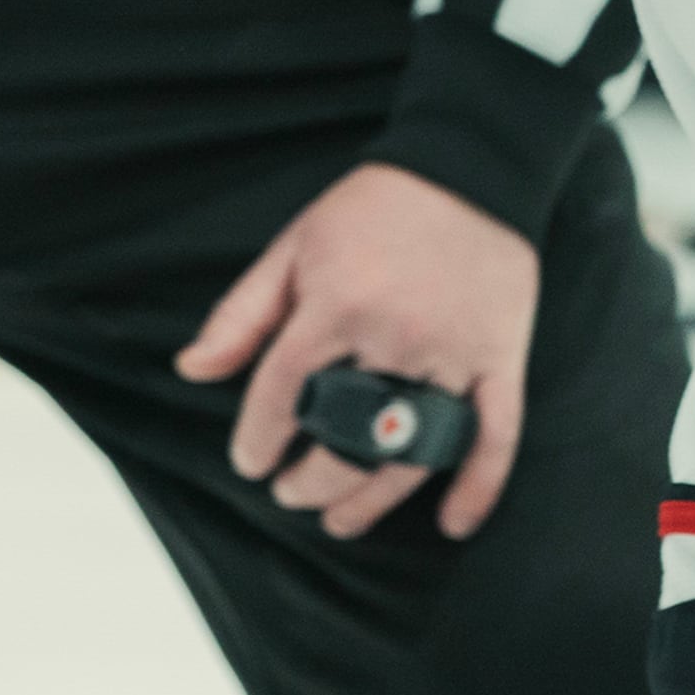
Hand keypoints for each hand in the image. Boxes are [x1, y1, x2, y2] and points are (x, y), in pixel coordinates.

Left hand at [176, 161, 537, 540]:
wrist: (470, 170)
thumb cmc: (372, 210)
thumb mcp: (293, 248)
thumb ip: (242, 315)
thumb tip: (191, 371)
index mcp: (338, 304)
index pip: (285, 392)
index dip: (259, 438)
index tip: (250, 462)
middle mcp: (397, 336)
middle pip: (348, 439)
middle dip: (311, 480)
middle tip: (290, 493)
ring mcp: (455, 354)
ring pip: (413, 453)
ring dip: (373, 499)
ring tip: (339, 521)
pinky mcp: (502, 360)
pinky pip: (496, 437)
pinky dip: (479, 486)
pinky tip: (453, 525)